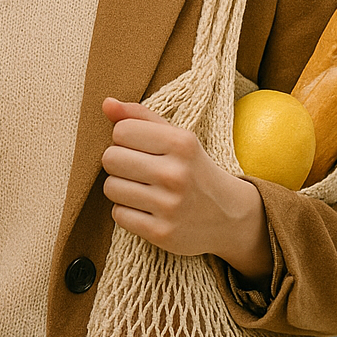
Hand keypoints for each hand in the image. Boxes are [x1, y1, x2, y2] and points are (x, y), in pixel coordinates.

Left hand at [100, 98, 272, 280]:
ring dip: (120, 188)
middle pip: (110, 159)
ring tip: (142, 189)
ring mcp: (169, 206)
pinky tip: (146, 209)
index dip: (124, 138)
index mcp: (181, 143)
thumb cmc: (193, 169)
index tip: (139, 146)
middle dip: (118, 162)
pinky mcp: (162, 233)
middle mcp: (176, 174)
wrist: (230, 216)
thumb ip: (140, 116)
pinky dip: (127, 211)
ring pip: (110, 188)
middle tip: (138, 169)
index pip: (120, 131)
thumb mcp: (176, 137)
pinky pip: (118, 215)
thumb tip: (106, 103)